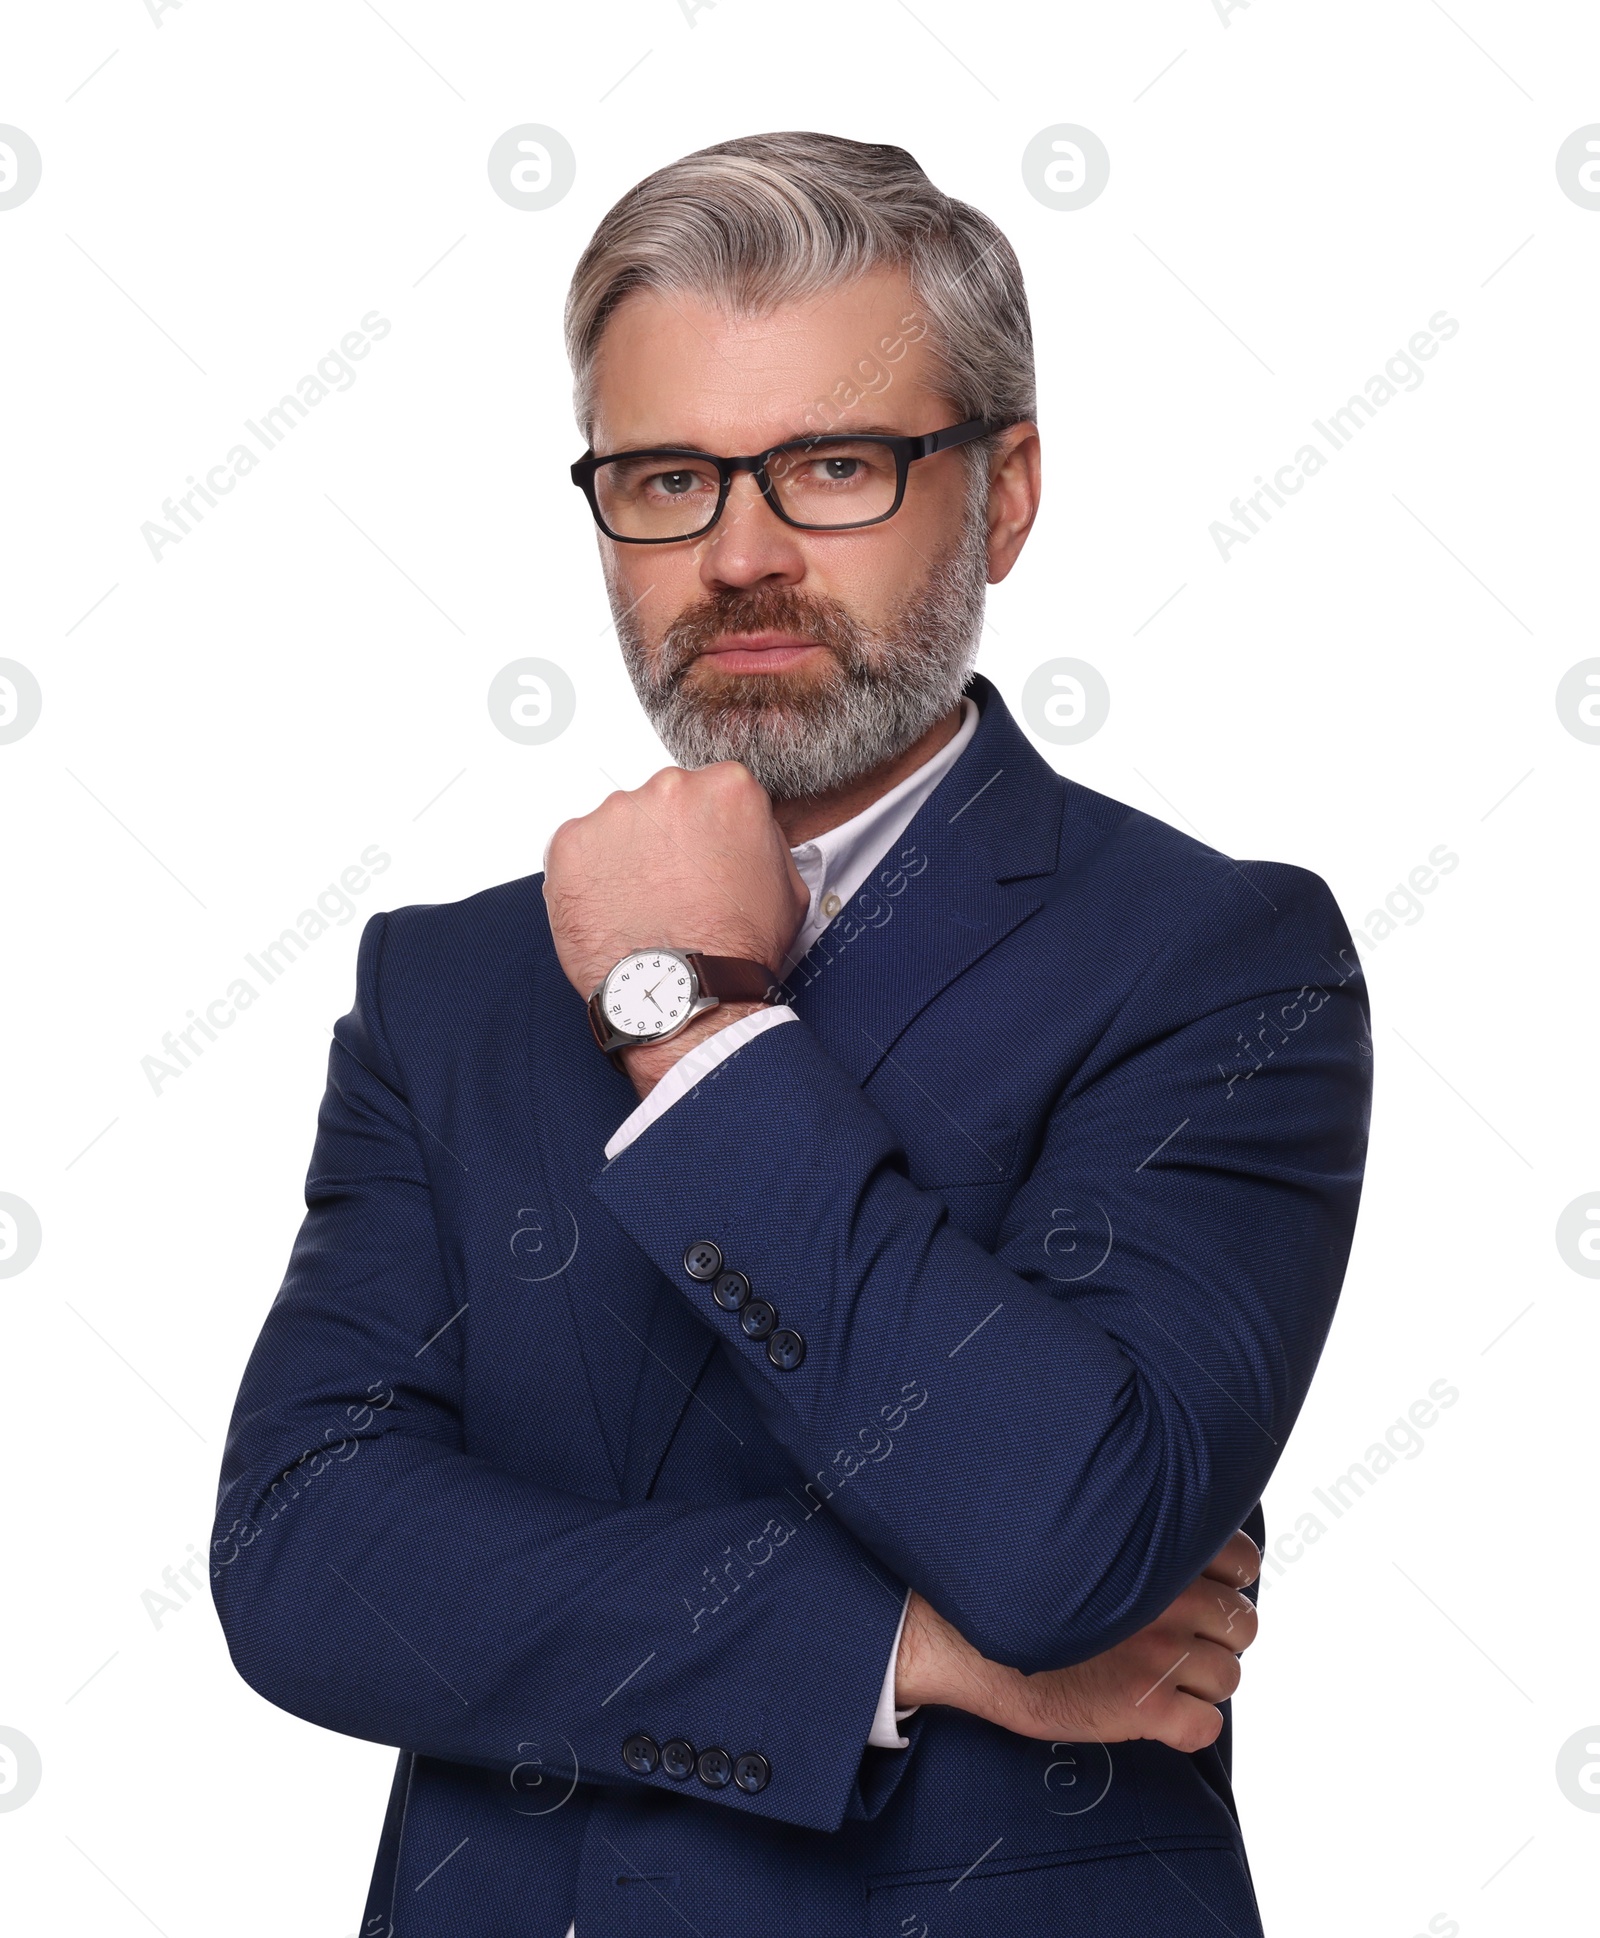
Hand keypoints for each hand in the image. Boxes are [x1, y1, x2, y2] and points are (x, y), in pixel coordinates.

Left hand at [543, 762, 809, 1088]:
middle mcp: (670, 787)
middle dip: (664, 840)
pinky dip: (588, 878)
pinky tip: (612, 911)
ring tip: (641, 907)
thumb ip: (764, 841)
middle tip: (672, 890)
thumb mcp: (788, 888)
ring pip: (617, 825)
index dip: (706, 832)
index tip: (702, 862)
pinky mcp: (571, 842)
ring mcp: (616, 813)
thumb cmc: (734, 951)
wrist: (683, 996)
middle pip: (662, 802)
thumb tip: (749, 833)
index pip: (710, 792)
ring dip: (625, 858)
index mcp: (728, 788)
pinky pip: (577, 850)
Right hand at [894, 1530, 1261, 1756]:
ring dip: (1204, 1679)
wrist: (956, 1632)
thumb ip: (1126, 1527)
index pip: (1243, 1559)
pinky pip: (1205, 1727)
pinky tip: (1157, 1713)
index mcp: (1156, 1547)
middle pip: (1243, 1623)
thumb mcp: (1075, 1529)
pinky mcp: (1143, 1708)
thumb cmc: (1010, 1576)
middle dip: (1218, 1633)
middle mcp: (1169, 1598)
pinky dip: (1189, 1725)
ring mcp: (1160, 1654)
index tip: (1200, 1587)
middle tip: (1179, 1637)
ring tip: (1164, 1675)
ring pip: (1229, 1676)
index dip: (1226, 1578)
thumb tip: (1160, 1525)